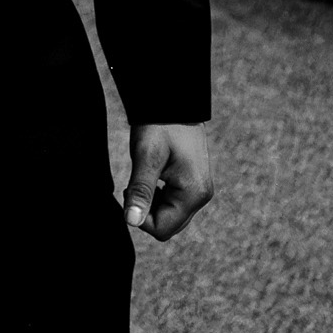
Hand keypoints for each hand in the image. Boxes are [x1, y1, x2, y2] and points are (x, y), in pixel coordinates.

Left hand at [123, 122, 212, 239]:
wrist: (173, 103)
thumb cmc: (159, 127)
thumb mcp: (146, 157)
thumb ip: (141, 191)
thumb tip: (131, 221)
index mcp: (193, 193)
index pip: (162, 229)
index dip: (140, 217)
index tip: (130, 190)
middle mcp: (202, 197)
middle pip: (168, 226)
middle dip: (147, 211)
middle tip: (137, 182)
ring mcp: (201, 191)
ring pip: (171, 217)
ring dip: (153, 204)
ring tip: (145, 176)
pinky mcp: (195, 184)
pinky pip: (175, 205)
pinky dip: (160, 198)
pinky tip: (153, 177)